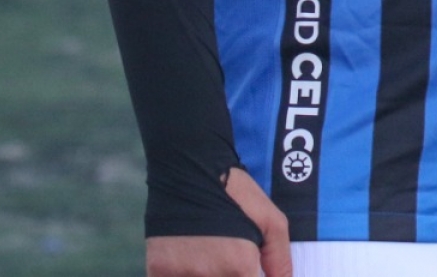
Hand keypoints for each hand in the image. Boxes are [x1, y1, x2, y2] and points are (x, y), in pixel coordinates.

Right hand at [146, 169, 292, 276]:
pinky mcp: (157, 272)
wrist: (189, 170)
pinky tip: (192, 258)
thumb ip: (279, 260)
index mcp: (240, 265)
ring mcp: (179, 275)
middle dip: (233, 276)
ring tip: (210, 253)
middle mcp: (209, 275)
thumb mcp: (271, 220)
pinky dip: (186, 275)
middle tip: (229, 255)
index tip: (250, 269)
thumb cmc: (236, 193)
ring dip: (208, 276)